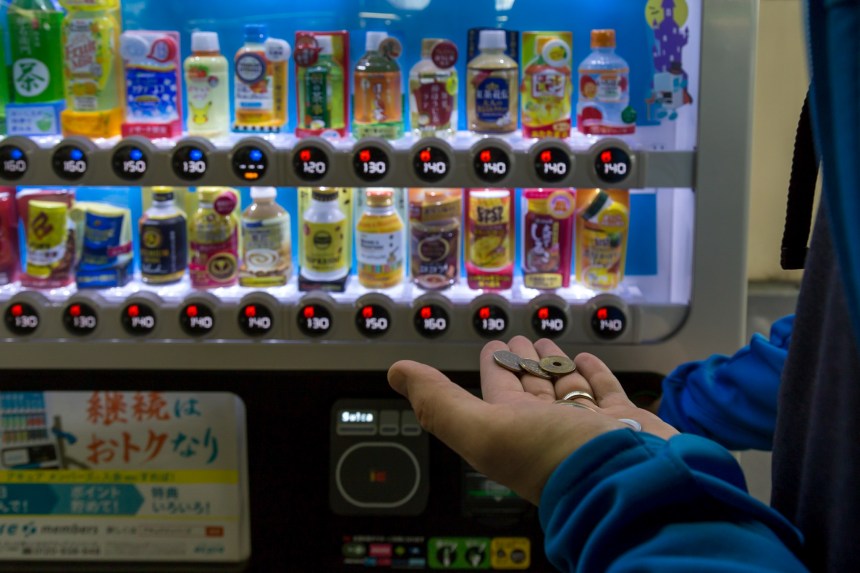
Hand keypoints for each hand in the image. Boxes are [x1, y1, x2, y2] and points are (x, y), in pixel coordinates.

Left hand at [388, 336, 678, 504]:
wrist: (635, 482)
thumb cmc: (557, 458)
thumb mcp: (484, 429)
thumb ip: (439, 401)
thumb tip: (396, 373)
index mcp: (514, 430)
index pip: (498, 389)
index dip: (493, 366)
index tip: (493, 346)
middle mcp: (549, 428)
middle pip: (531, 387)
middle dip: (524, 361)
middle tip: (521, 338)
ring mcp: (589, 425)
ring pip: (566, 387)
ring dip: (555, 364)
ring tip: (548, 343)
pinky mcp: (626, 422)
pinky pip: (605, 393)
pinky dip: (594, 374)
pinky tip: (587, 360)